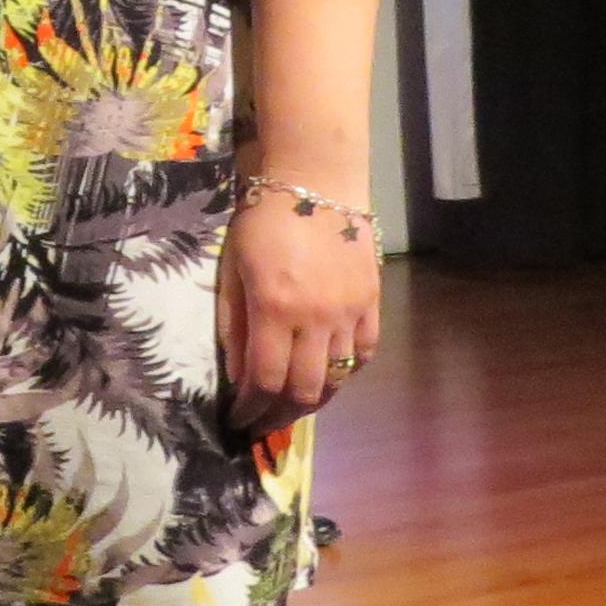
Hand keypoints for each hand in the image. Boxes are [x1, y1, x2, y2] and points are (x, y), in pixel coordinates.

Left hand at [217, 192, 378, 436]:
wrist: (317, 182)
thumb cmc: (263, 221)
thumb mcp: (233, 270)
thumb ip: (234, 326)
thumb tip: (238, 378)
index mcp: (274, 308)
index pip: (265, 380)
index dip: (251, 409)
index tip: (238, 421)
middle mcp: (316, 318)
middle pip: (304, 390)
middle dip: (279, 415)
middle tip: (263, 423)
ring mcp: (349, 313)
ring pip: (337, 379)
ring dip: (312, 400)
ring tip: (291, 405)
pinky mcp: (372, 303)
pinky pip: (363, 354)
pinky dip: (345, 373)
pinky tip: (326, 375)